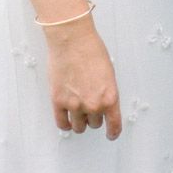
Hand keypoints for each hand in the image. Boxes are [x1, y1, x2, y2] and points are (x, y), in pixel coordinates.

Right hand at [44, 18, 121, 139]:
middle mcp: (93, 105)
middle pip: (95, 123)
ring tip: (78, 110)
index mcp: (110, 97)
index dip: (113, 132)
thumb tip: (102, 105)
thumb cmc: (91, 49)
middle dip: (94, 116)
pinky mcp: (58, 102)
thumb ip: (106, 92)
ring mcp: (75, 105)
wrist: (72, 39)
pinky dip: (65, 123)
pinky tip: (67, 119)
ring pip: (79, 126)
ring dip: (80, 120)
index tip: (111, 134)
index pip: (114, 125)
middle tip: (90, 104)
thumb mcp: (108, 72)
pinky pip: (62, 124)